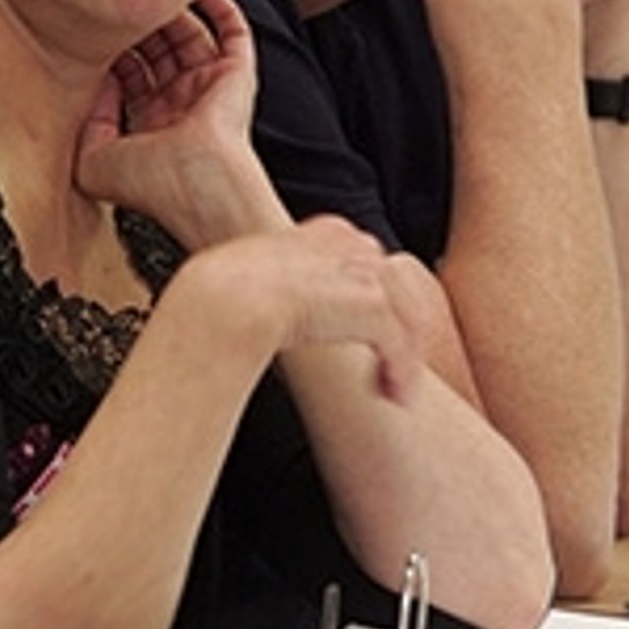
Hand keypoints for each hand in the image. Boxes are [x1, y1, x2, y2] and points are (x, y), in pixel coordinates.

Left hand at [76, 0, 266, 241]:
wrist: (193, 183)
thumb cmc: (150, 182)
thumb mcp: (91, 159)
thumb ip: (84, 120)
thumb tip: (92, 82)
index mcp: (151, 126)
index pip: (130, 76)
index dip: (109, 52)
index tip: (91, 31)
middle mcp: (181, 106)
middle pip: (157, 51)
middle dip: (136, 27)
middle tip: (118, 4)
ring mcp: (209, 88)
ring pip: (189, 36)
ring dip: (170, 13)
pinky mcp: (236, 75)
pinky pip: (232, 31)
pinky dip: (218, 6)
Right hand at [186, 214, 425, 403]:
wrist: (222, 300)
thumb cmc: (224, 298)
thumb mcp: (262, 280)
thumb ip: (288, 288)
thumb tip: (289, 316)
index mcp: (325, 234)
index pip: (367, 263)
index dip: (375, 304)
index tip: (371, 337)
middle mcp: (349, 244)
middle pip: (394, 284)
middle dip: (401, 326)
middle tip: (392, 368)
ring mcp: (361, 271)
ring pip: (404, 312)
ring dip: (406, 354)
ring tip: (397, 390)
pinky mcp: (368, 302)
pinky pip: (398, 339)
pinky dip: (401, 370)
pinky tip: (393, 394)